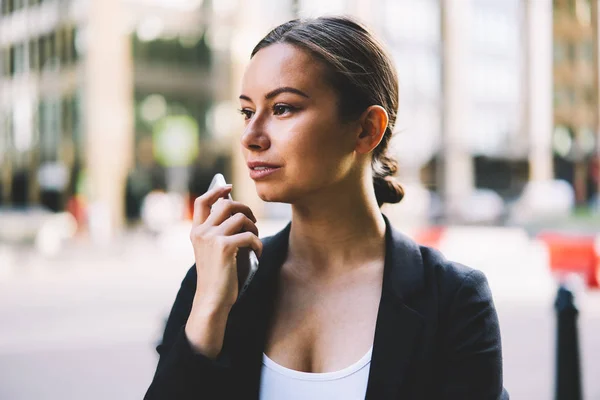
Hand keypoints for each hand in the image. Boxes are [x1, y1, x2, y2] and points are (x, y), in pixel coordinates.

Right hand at [188, 184, 261, 310]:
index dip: (216, 190)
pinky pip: (249, 235)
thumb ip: (218, 233)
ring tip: (255, 240)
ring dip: (254, 227)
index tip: (228, 187)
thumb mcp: (212, 251)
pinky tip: (257, 253)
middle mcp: (202, 232)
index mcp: (196, 232)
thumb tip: (238, 214)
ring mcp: (212, 238)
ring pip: (241, 218)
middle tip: (252, 221)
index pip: (202, 202)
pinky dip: (258, 243)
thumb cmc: (216, 277)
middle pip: (226, 204)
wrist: (212, 300)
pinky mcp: (225, 247)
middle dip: (244, 208)